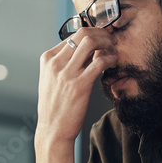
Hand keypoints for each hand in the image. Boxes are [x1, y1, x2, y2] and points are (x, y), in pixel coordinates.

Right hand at [36, 28, 116, 147]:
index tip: (102, 38)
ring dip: (107, 42)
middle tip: (111, 39)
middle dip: (101, 32)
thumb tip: (87, 50)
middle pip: (82, 33)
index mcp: (48, 59)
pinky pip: (99, 62)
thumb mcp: (52, 79)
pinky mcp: (79, 85)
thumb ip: (66, 63)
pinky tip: (113, 62)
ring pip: (90, 42)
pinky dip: (110, 59)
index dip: (92, 33)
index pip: (72, 35)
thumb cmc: (55, 106)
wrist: (52, 130)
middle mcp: (55, 63)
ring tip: (113, 49)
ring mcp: (66, 73)